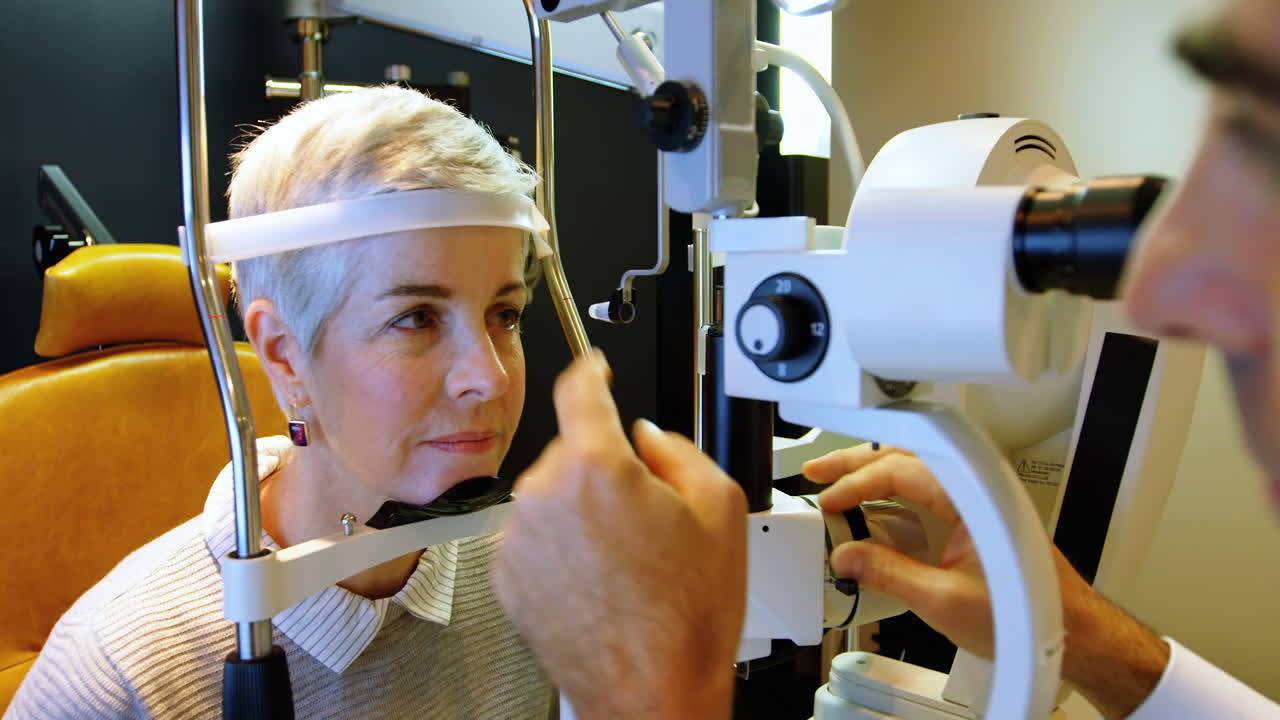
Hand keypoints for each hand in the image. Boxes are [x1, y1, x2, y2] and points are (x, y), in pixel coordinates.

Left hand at [492, 352, 747, 719]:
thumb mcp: (720, 508)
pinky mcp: (505, 574)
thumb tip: (648, 438)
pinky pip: (533, 536)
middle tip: (645, 519)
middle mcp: (545, 494)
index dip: (591, 370)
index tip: (593, 367)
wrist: (651, 691)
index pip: (580, 389)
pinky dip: (559, 547)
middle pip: (573, 452)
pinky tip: (597, 580)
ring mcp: (519, 537)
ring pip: (551, 495)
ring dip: (580, 512)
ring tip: (625, 563)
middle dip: (605, 473)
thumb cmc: (686, 617)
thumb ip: (678, 450)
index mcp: (597, 467)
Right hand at [804, 442, 1169, 717]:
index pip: (900, 470)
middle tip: (818, 471)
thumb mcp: (944, 601)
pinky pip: (925, 496)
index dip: (857, 483)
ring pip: (914, 473)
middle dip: (855, 462)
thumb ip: (889, 574)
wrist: (1072, 633)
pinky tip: (869, 514)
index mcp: (971, 495)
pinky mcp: (974, 520)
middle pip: (905, 457)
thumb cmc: (1030, 615)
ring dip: (871, 478)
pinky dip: (891, 499)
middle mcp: (975, 489)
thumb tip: (849, 558)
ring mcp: (975, 503)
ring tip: (836, 489)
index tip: (829, 502)